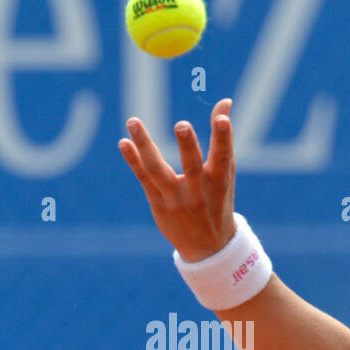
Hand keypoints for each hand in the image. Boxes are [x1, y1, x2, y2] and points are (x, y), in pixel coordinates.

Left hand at [118, 97, 236, 262]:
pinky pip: (143, 179)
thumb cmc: (218, 202)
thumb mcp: (226, 174)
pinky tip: (124, 142)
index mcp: (219, 183)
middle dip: (187, 146)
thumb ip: (223, 138)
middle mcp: (198, 193)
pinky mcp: (158, 204)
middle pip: (192, 167)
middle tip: (182, 125)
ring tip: (133, 120)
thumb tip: (225, 102)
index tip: (222, 118)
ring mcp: (175, 200)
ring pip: (158, 170)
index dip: (223, 137)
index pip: (223, 158)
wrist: (207, 248)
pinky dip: (133, 160)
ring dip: (145, 145)